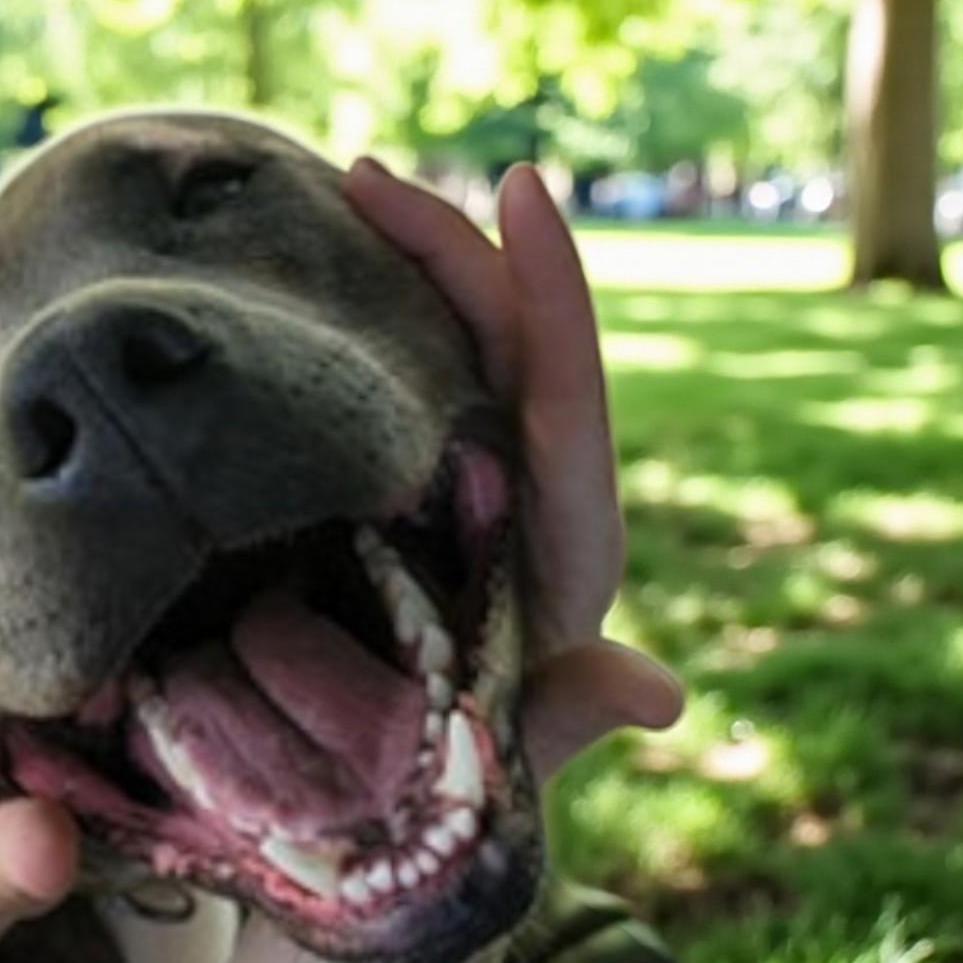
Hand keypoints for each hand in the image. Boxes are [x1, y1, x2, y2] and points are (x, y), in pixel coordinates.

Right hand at [343, 160, 681, 779]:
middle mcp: (525, 484)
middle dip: (447, 248)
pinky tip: (304, 287)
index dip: (553, 290)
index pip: (569, 394)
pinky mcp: (409, 479)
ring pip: (447, 343)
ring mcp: (466, 473)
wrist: (421, 787)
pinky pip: (392, 382)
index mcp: (567, 535)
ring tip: (337, 197)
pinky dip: (361, 324)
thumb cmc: (476, 771)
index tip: (523, 187)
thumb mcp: (516, 747)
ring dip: (401, 265)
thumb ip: (571, 713)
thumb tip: (658, 691)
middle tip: (359, 175)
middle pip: (505, 337)